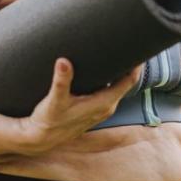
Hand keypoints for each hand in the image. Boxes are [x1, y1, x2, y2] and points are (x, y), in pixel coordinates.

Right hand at [12, 58, 141, 155]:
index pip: (130, 80)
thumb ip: (61, 81)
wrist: (41, 138)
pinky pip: (110, 90)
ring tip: (117, 50)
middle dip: (128, 63)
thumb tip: (63, 61)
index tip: (138, 46)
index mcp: (104, 103)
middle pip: (126, 81)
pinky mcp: (95, 109)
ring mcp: (103, 109)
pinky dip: (111, 79)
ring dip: (119, 71)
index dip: (136, 63)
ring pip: (118, 86)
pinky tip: (104, 68)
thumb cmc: (49, 120)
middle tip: (127, 42)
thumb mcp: (54, 100)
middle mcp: (108, 107)